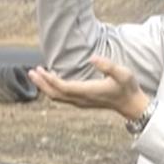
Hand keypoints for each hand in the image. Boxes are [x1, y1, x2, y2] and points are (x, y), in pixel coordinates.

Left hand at [28, 56, 149, 120]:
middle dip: (42, 84)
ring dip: (45, 87)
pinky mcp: (82, 102)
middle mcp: (82, 99)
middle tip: (31, 72)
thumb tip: (92, 58)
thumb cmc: (128, 88)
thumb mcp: (123, 73)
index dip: (50, 80)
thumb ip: (108, 66)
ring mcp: (81, 102)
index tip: (41, 70)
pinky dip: (53, 90)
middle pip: (55, 94)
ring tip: (36, 75)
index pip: (63, 88)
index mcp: (89, 92)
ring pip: (57, 98)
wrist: (132, 105)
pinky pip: (63, 98)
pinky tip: (51, 81)